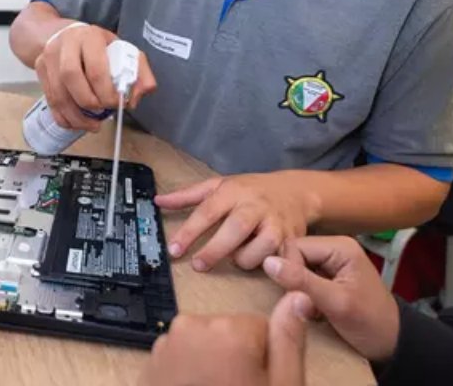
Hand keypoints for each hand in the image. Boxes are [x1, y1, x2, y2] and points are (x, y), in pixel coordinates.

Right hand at [34, 24, 155, 131]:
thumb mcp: (124, 50)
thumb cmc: (99, 46)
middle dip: (89, 102)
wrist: (66, 35)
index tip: (117, 103)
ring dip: (77, 116)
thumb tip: (137, 96)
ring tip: (93, 125)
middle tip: (103, 113)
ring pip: (58, 94)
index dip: (107, 92)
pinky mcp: (40, 72)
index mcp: (89, 36)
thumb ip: (139, 72)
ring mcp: (48, 58)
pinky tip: (78, 123)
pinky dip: (64, 118)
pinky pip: (50, 102)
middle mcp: (64, 45)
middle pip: (70, 79)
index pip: (96, 69)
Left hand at [139, 292, 314, 385]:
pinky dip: (191, 369)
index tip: (257, 380)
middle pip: (232, 332)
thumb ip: (288, 340)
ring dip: (213, 363)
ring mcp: (169, 343)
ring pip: (207, 342)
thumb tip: (297, 297)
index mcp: (229, 331)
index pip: (261, 327)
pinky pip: (184, 353)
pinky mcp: (154, 359)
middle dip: (237, 358)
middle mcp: (194, 327)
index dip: (264, 357)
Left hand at [155, 172, 320, 271]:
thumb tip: (157, 201)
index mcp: (234, 192)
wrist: (295, 191)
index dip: (189, 232)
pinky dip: (272, 267)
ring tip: (237, 257)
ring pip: (260, 248)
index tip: (173, 250)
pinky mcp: (292, 239)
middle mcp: (255, 206)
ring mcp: (276, 223)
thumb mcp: (219, 185)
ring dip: (245, 259)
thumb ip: (188, 195)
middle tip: (198, 266)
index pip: (207, 211)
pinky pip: (281, 259)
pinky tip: (264, 265)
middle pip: (236, 229)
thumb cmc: (250, 191)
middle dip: (215, 250)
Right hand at [262, 236, 399, 361]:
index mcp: (340, 246)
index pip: (293, 246)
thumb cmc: (369, 323)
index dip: (287, 269)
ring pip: (294, 268)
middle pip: (292, 255)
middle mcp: (334, 248)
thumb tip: (267, 262)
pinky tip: (311, 308)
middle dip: (292, 281)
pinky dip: (301, 295)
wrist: (390, 343)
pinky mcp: (326, 276)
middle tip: (306, 304)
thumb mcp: (335, 303)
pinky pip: (300, 278)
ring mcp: (330, 262)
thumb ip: (302, 281)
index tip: (297, 296)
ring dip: (296, 290)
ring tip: (309, 307)